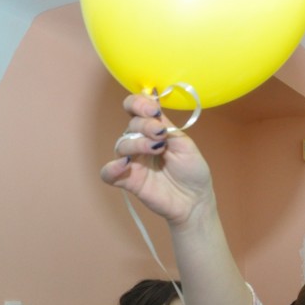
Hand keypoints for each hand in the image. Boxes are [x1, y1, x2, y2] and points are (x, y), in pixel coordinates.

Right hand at [99, 94, 213, 227]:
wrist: (196, 200)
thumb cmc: (192, 172)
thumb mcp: (185, 144)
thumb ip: (167, 127)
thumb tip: (152, 106)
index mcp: (153, 130)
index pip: (136, 109)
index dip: (139, 104)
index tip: (154, 110)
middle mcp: (140, 143)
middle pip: (130, 126)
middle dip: (144, 126)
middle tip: (160, 134)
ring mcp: (133, 162)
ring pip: (121, 145)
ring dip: (136, 143)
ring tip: (156, 149)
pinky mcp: (128, 181)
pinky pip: (108, 173)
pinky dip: (111, 168)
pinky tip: (124, 164)